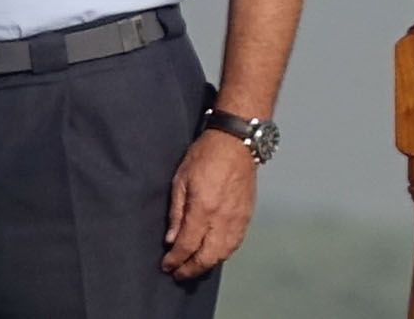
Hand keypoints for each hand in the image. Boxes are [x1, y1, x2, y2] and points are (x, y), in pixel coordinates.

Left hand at [164, 127, 257, 277]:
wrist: (237, 141)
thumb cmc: (205, 156)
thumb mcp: (180, 180)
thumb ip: (176, 213)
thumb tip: (171, 239)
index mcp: (204, 208)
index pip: (187, 245)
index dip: (175, 260)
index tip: (166, 265)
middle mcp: (223, 217)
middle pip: (208, 256)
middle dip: (191, 269)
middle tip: (178, 273)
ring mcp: (238, 217)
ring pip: (225, 252)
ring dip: (208, 264)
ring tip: (194, 266)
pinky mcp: (248, 214)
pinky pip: (236, 242)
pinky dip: (224, 253)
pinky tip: (214, 253)